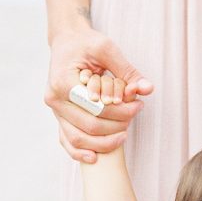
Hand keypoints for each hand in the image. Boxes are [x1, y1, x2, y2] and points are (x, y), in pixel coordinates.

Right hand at [44, 27, 154, 162]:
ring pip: (78, 138)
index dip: (120, 111)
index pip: (96, 107)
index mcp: (63, 81)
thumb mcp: (107, 48)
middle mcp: (54, 99)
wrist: (66, 42)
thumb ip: (127, 70)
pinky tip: (96, 158)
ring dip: (103, 142)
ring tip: (124, 136)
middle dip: (117, 125)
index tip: (138, 105)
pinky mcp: (58, 118)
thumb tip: (147, 89)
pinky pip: (67, 141)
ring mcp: (55, 111)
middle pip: (89, 125)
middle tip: (135, 115)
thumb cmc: (86, 44)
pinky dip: (80, 153)